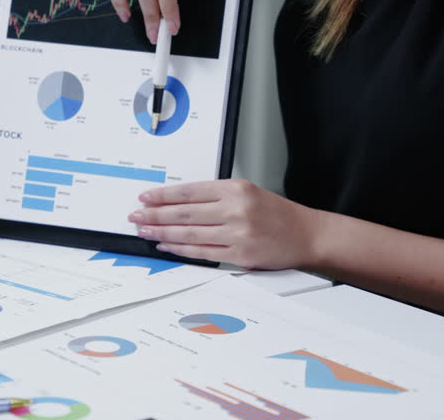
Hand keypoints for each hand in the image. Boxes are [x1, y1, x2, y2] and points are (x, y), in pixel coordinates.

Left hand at [129, 179, 322, 269]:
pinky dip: (180, 248)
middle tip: (137, 215)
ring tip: (145, 230)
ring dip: (162, 232)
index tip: (145, 197)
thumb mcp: (247, 193)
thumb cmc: (276, 214)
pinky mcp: (240, 254)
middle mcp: (235, 209)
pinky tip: (166, 244)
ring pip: (189, 233)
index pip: (189, 191)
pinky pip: (202, 251)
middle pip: (184, 213)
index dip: (163, 195)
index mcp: (235, 189)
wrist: (307, 234)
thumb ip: (216, 196)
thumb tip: (177, 203)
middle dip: (155, 215)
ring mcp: (237, 233)